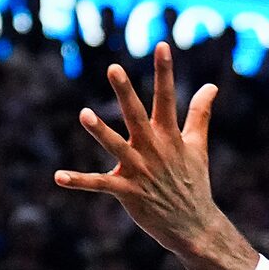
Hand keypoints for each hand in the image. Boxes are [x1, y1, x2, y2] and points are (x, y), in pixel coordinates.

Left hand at [54, 45, 253, 269]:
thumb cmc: (193, 181)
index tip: (161, 46)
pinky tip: (58, 177)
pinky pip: (99, 184)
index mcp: (169, 135)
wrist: (194, 223)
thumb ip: (200, 114)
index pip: (168, 97)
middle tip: (113, 68)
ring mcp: (140, 170)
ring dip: (100, 131)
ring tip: (84, 114)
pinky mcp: (127, 191)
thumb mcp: (198, 146)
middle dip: (125, 92)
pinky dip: (78, 181)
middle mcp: (154, 148)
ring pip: (116, 146)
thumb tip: (211, 86)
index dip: (164, 71)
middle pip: (137, 115)